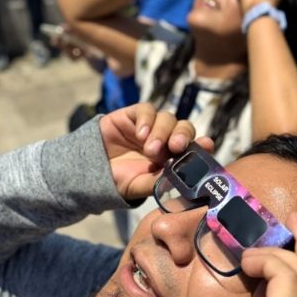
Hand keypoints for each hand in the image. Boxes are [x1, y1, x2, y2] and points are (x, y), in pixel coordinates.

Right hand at [98, 103, 213, 199]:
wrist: (88, 171)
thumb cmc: (117, 181)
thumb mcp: (138, 186)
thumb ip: (158, 182)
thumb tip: (180, 179)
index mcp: (172, 158)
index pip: (194, 147)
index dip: (203, 144)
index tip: (208, 144)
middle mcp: (165, 140)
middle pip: (184, 128)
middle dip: (182, 136)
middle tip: (175, 147)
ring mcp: (150, 126)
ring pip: (167, 118)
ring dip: (161, 132)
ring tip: (149, 149)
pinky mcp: (134, 115)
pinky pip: (147, 110)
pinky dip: (147, 120)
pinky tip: (140, 134)